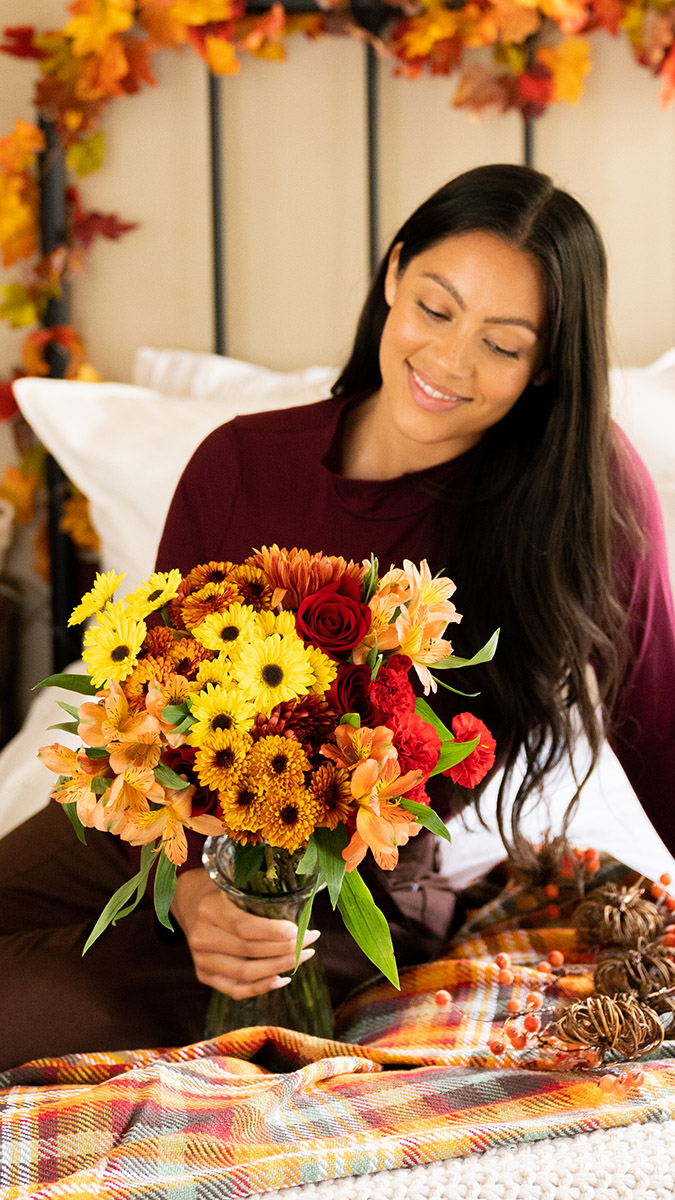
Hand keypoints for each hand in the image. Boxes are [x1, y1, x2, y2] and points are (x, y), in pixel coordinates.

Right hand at [171, 868, 320, 999]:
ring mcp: (201, 960)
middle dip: (286, 949)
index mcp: (209, 908)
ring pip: (246, 974)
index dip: (273, 932)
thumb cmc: (221, 890)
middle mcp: (201, 937)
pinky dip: (262, 988)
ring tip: (304, 957)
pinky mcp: (205, 975)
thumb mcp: (234, 881)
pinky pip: (236, 990)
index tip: (298, 930)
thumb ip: (258, 889)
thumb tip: (301, 899)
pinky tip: (283, 979)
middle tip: (311, 940)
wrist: (190, 904)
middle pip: (249, 952)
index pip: (244, 927)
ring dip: (280, 968)